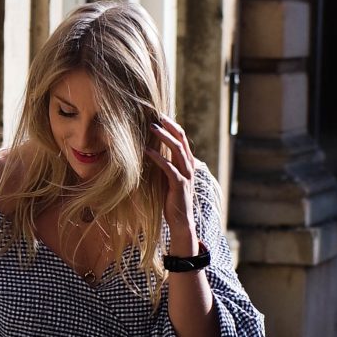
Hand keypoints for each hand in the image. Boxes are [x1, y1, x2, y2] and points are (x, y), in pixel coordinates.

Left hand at [148, 113, 198, 248]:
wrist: (181, 221)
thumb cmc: (172, 200)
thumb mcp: (168, 179)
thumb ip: (165, 166)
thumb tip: (151, 152)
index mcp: (187, 164)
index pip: (182, 139)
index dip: (173, 126)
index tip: (161, 116)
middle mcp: (189, 167)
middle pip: (181, 140)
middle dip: (169, 126)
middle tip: (157, 116)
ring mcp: (186, 175)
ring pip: (177, 151)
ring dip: (164, 137)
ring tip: (152, 127)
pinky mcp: (179, 185)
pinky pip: (169, 168)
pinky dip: (158, 158)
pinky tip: (147, 151)